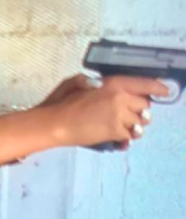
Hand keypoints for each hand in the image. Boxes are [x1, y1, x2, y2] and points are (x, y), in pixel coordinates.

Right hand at [43, 76, 168, 147]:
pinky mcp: (115, 132)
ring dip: (134, 124)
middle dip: (139, 109)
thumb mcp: (74, 82)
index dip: (157, 88)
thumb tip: (100, 84)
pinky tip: (117, 137)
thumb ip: (91, 80)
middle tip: (127, 113)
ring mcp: (119, 116)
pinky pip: (130, 136)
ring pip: (140, 122)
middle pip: (144, 105)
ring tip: (122, 126)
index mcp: (111, 83)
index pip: (144, 84)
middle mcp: (120, 98)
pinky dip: (125, 137)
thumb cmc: (59, 101)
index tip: (165, 91)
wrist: (54, 123)